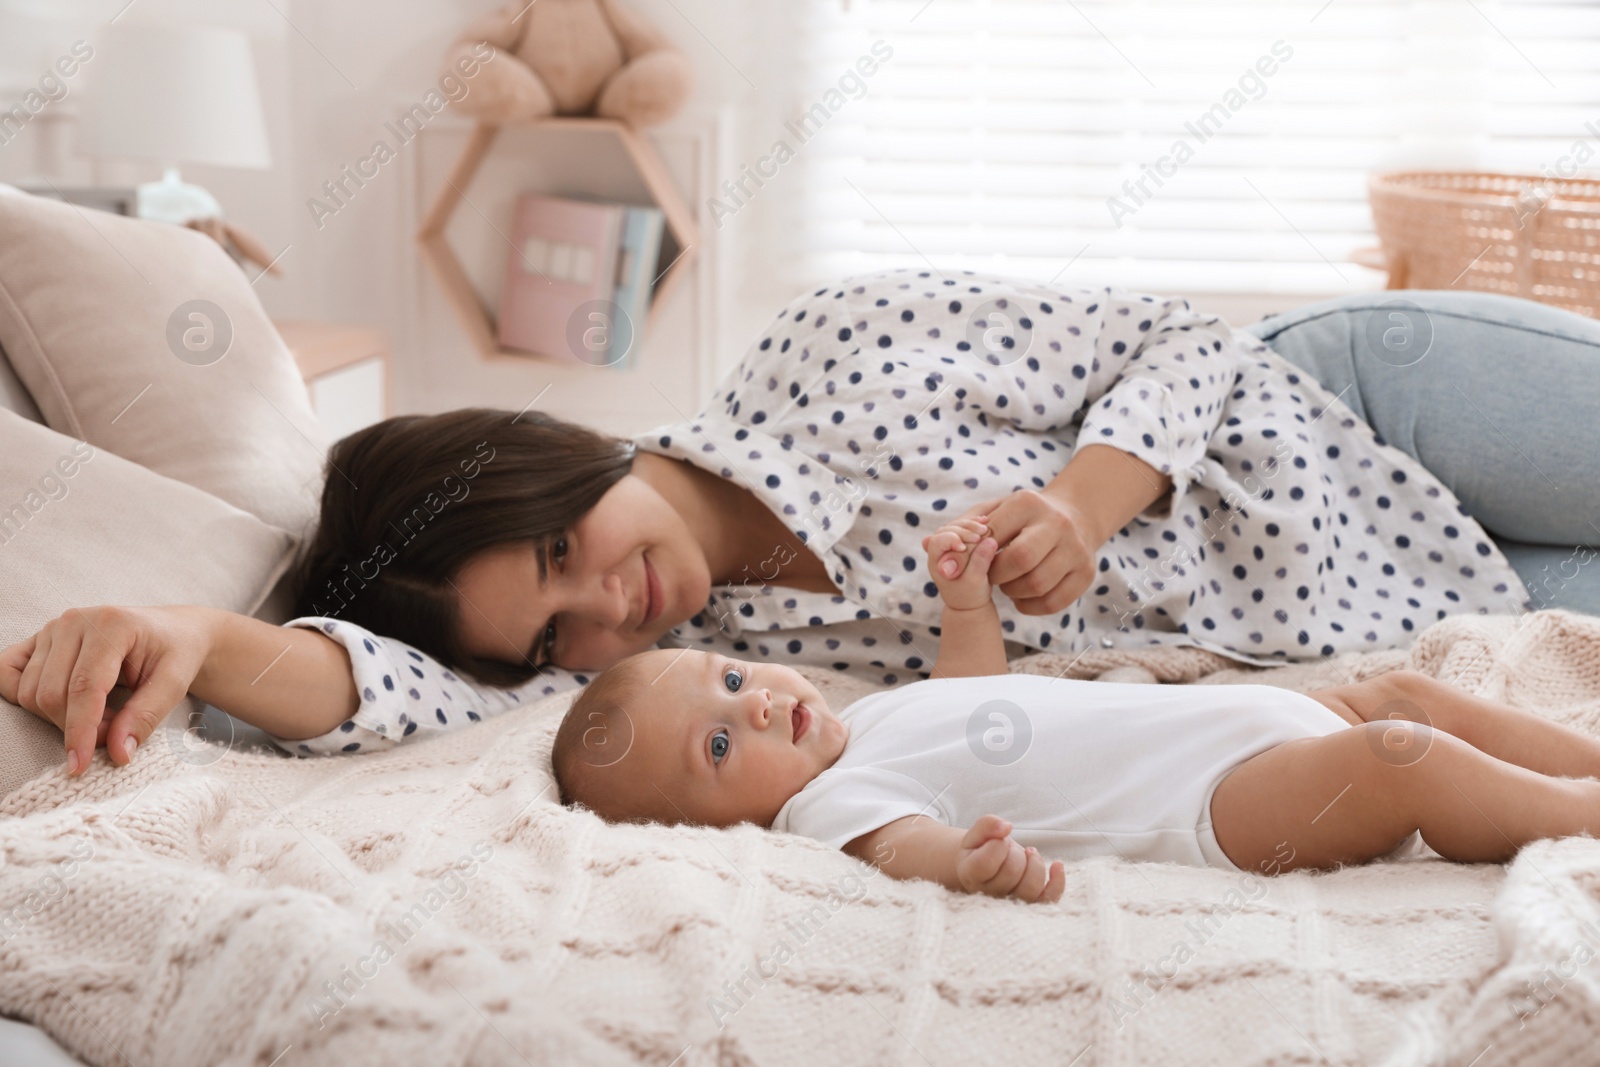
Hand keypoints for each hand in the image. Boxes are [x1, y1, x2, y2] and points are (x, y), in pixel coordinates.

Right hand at [0, 605, 209, 774]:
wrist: (173, 632)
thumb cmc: (174, 654)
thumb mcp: (175, 684)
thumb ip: (145, 716)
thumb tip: (118, 753)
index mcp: (112, 624)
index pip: (84, 688)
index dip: (80, 731)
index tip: (78, 765)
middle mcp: (75, 621)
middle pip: (52, 695)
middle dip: (79, 727)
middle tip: (115, 730)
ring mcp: (52, 628)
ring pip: (30, 692)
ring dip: (61, 717)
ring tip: (102, 714)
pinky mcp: (38, 640)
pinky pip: (6, 674)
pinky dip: (25, 699)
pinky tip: (61, 705)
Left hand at [922, 517, 998, 610]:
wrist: (971, 604)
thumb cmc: (970, 596)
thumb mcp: (975, 581)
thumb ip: (980, 561)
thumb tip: (990, 540)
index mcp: (936, 561)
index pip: (937, 540)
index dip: (951, 539)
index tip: (965, 547)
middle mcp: (940, 551)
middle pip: (947, 529)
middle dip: (964, 528)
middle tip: (981, 533)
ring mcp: (950, 546)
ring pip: (957, 526)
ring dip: (971, 524)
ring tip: (985, 526)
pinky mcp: (962, 544)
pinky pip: (966, 529)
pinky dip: (975, 525)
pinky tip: (986, 522)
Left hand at [951, 490, 1099, 614]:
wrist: (1075, 517)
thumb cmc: (1021, 518)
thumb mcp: (994, 511)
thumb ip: (960, 527)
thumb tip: (929, 544)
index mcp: (1028, 502)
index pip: (992, 534)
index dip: (975, 554)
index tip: (970, 562)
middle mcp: (1057, 523)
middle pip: (1019, 560)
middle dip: (996, 575)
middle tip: (991, 577)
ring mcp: (1076, 548)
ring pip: (1036, 584)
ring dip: (1012, 592)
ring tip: (1007, 585)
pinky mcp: (1086, 573)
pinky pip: (1053, 602)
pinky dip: (1030, 606)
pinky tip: (1022, 597)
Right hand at [956, 815, 1064, 903]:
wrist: (985, 868)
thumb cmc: (981, 849)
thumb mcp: (978, 833)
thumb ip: (988, 824)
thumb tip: (1006, 827)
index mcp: (970, 875)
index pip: (985, 863)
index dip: (997, 845)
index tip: (998, 840)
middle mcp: (988, 894)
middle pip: (1011, 873)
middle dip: (1015, 852)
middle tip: (1010, 848)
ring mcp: (1010, 902)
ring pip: (1029, 889)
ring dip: (1035, 864)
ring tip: (1029, 853)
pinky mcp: (1030, 903)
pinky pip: (1047, 899)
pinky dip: (1057, 883)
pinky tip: (1057, 865)